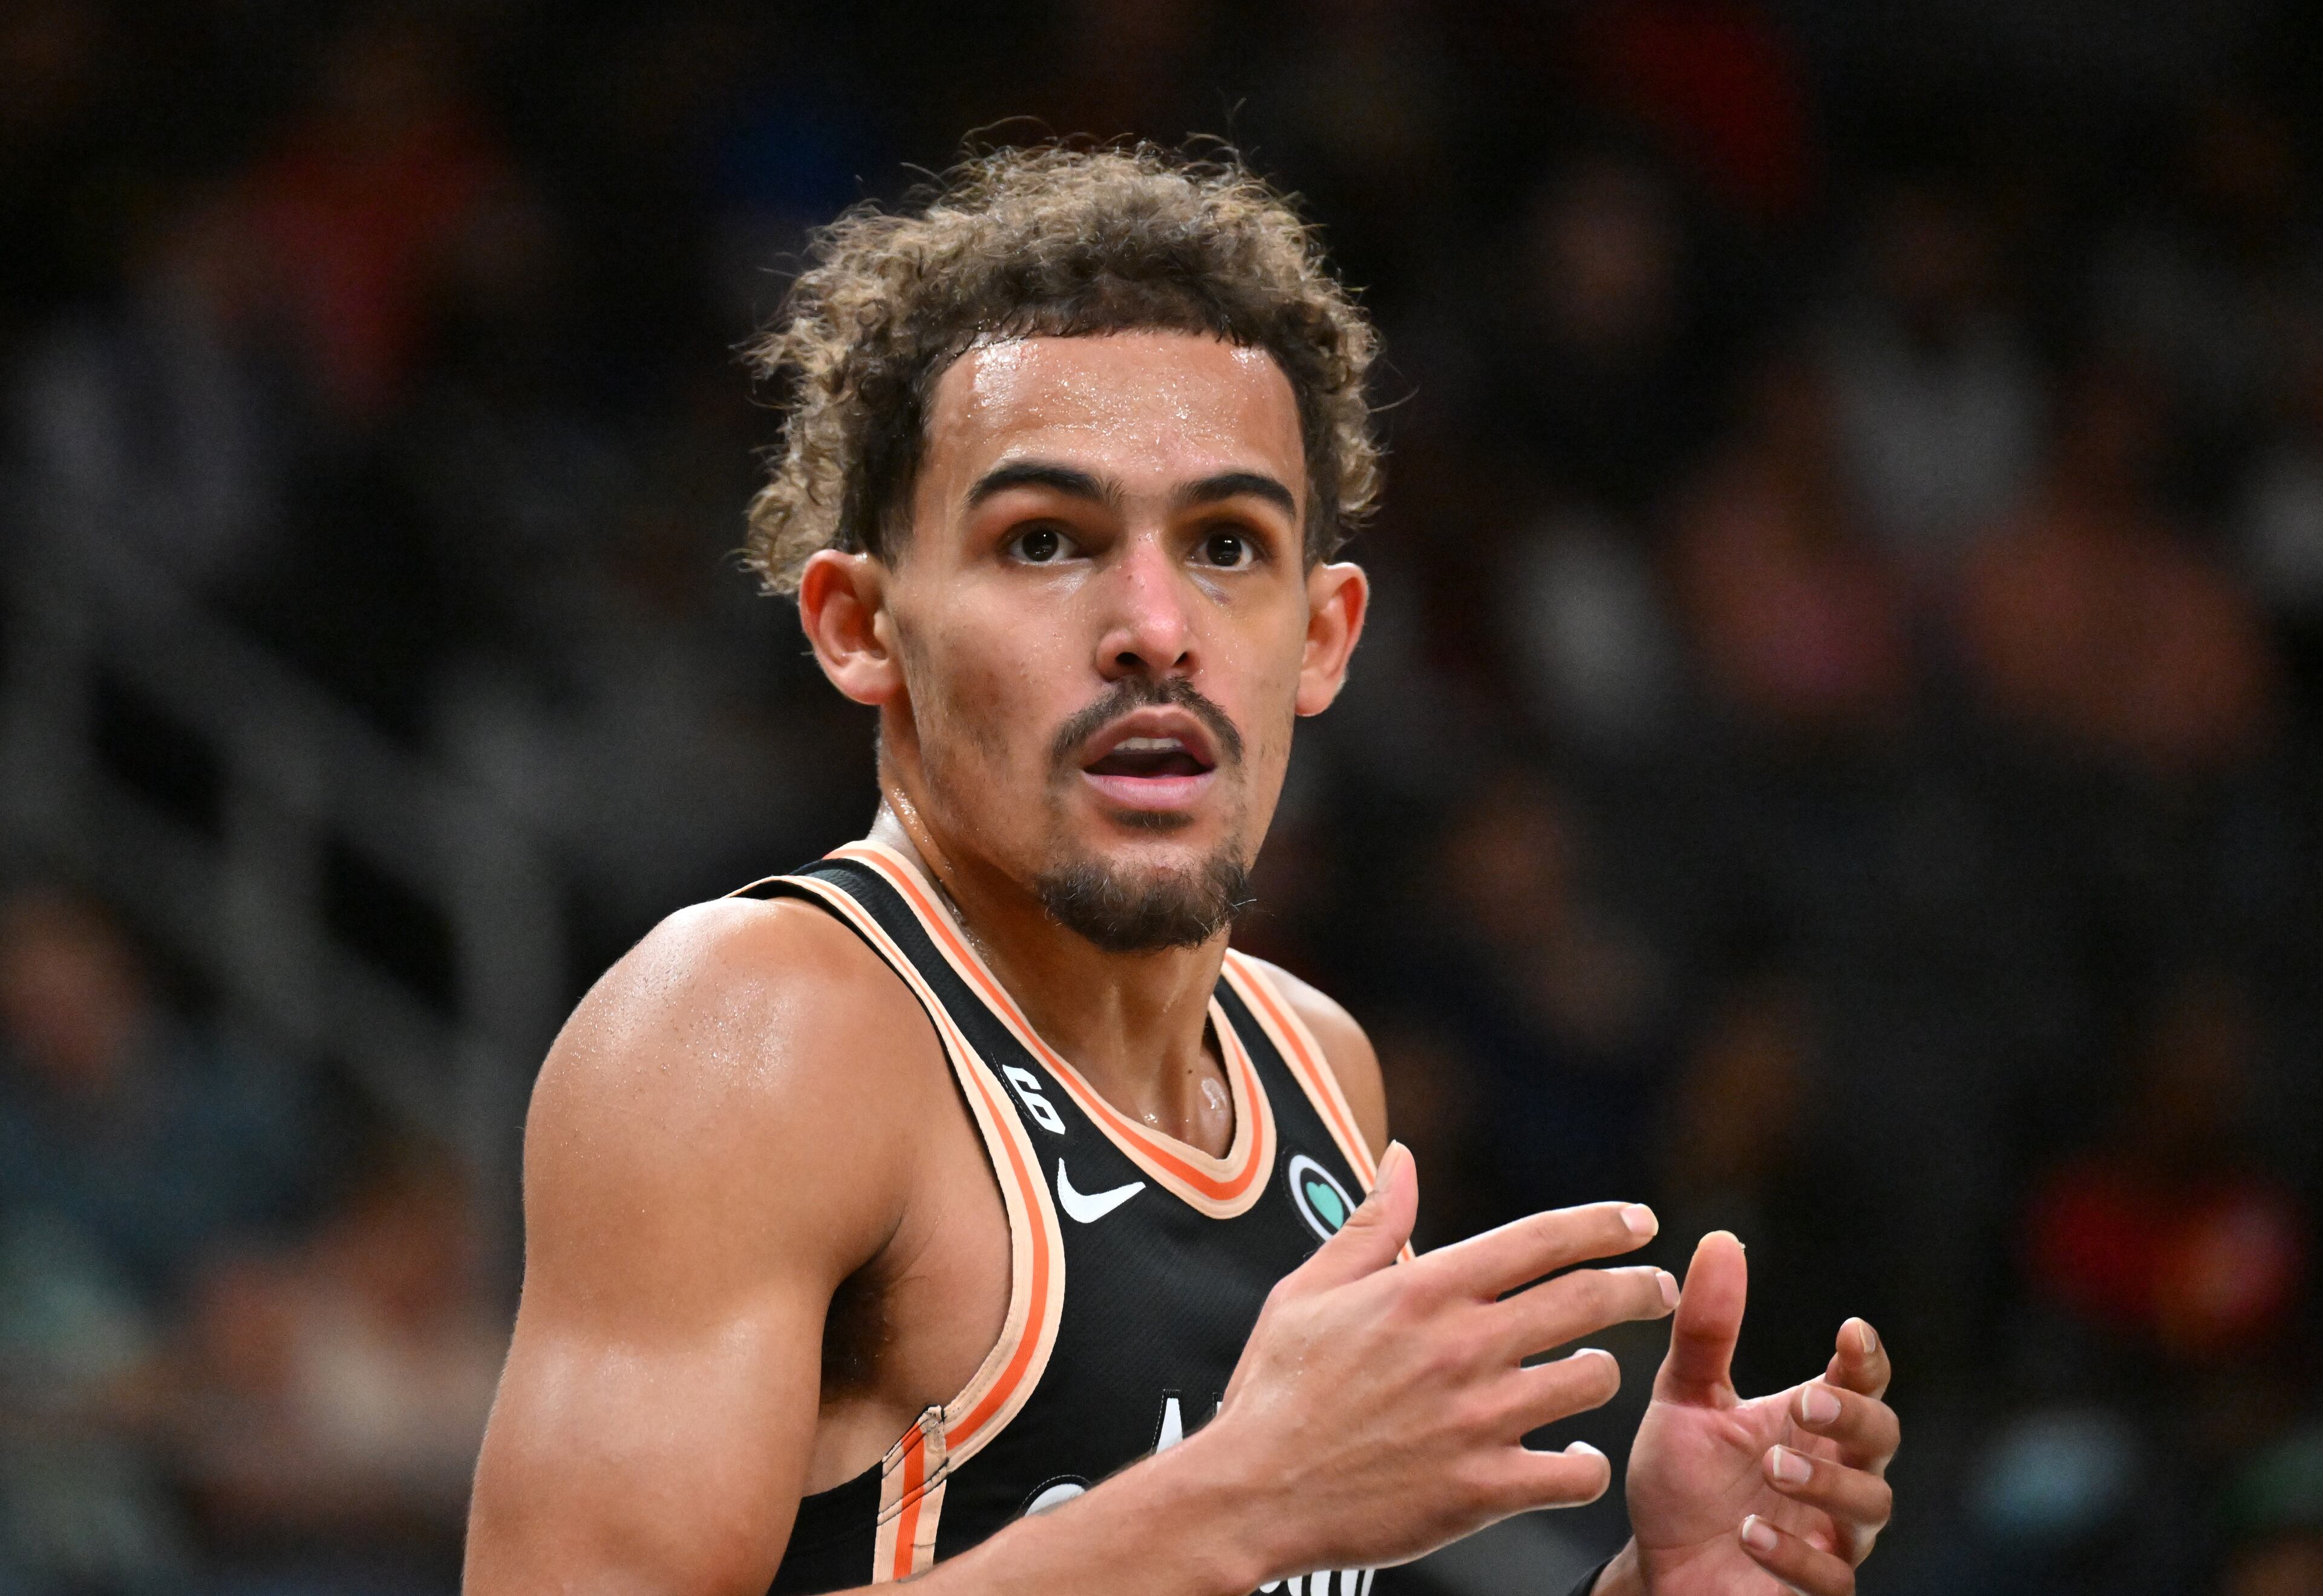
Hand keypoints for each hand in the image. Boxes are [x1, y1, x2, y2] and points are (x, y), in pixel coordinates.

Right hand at [1205, 1145, 1678, 1579]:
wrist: (1252, 1495)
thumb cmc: (1274, 1392)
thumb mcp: (1309, 1292)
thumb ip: (1370, 1225)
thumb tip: (1401, 1158)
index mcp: (1423, 1291)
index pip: (1539, 1239)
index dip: (1602, 1224)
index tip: (1639, 1222)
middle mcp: (1461, 1346)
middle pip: (1587, 1300)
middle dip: (1638, 1287)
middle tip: (1656, 1289)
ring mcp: (1478, 1419)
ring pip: (1590, 1381)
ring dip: (1599, 1374)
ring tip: (1588, 1375)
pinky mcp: (1484, 1489)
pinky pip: (1576, 1472)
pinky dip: (1584, 1465)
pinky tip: (1572, 1460)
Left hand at [1615, 1233, 1896, 1595]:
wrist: (1655, 1565)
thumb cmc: (1682, 1480)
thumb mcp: (1684, 1399)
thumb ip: (1707, 1330)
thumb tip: (1721, 1240)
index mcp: (1808, 1420)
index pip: (1862, 1380)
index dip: (1866, 1357)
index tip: (1850, 1333)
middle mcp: (1833, 1472)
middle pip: (1882, 1438)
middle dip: (1854, 1417)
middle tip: (1806, 1403)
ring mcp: (1830, 1535)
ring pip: (1869, 1506)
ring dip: (1825, 1482)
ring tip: (1773, 1466)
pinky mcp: (1814, 1590)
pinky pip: (1833, 1579)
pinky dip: (1796, 1555)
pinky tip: (1751, 1533)